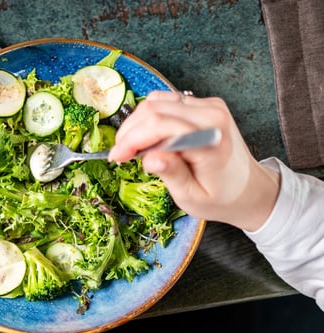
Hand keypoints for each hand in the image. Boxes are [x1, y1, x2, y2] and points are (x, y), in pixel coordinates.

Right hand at [108, 91, 279, 230]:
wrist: (248, 188)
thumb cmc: (221, 197)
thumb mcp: (192, 196)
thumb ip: (172, 174)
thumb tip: (150, 159)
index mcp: (210, 138)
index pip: (160, 125)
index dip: (132, 139)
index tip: (116, 157)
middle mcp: (211, 114)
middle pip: (154, 109)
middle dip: (130, 131)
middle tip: (120, 155)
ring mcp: (208, 105)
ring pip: (156, 101)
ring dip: (136, 123)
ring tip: (131, 148)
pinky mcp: (202, 105)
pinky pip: (166, 102)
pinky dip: (149, 118)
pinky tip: (146, 138)